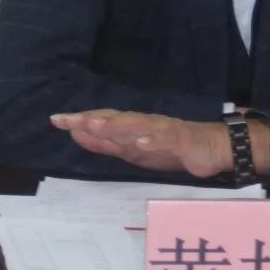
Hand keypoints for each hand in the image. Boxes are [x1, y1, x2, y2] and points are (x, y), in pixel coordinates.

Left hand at [50, 109, 232, 177]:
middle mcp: (144, 125)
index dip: (81, 121)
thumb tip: (77, 135)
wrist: (212, 147)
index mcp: (133, 128)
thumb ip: (107, 143)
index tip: (56, 120)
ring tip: (96, 126)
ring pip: (136, 126)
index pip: (103, 122)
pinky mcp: (180, 139)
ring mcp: (162, 130)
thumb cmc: (172, 148)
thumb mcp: (133, 150)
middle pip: (115, 120)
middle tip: (68, 119)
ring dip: (116, 126)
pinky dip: (153, 140)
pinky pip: (166, 139)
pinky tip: (141, 141)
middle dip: (91, 120)